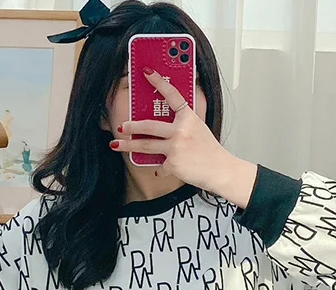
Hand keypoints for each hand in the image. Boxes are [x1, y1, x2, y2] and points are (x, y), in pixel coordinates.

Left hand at [111, 69, 257, 208]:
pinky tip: (161, 170)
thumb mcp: (199, 128)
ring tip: (117, 145)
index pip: (172, 95)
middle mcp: (181, 130)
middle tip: (122, 126)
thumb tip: (167, 119)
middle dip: (132, 126)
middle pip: (149, 126)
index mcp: (189, 117)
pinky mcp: (173, 164)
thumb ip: (184, 121)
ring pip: (146, 146)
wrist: (219, 170)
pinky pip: (159, 166)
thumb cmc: (209, 150)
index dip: (159, 82)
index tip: (146, 72)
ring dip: (129, 146)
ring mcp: (175, 148)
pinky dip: (160, 169)